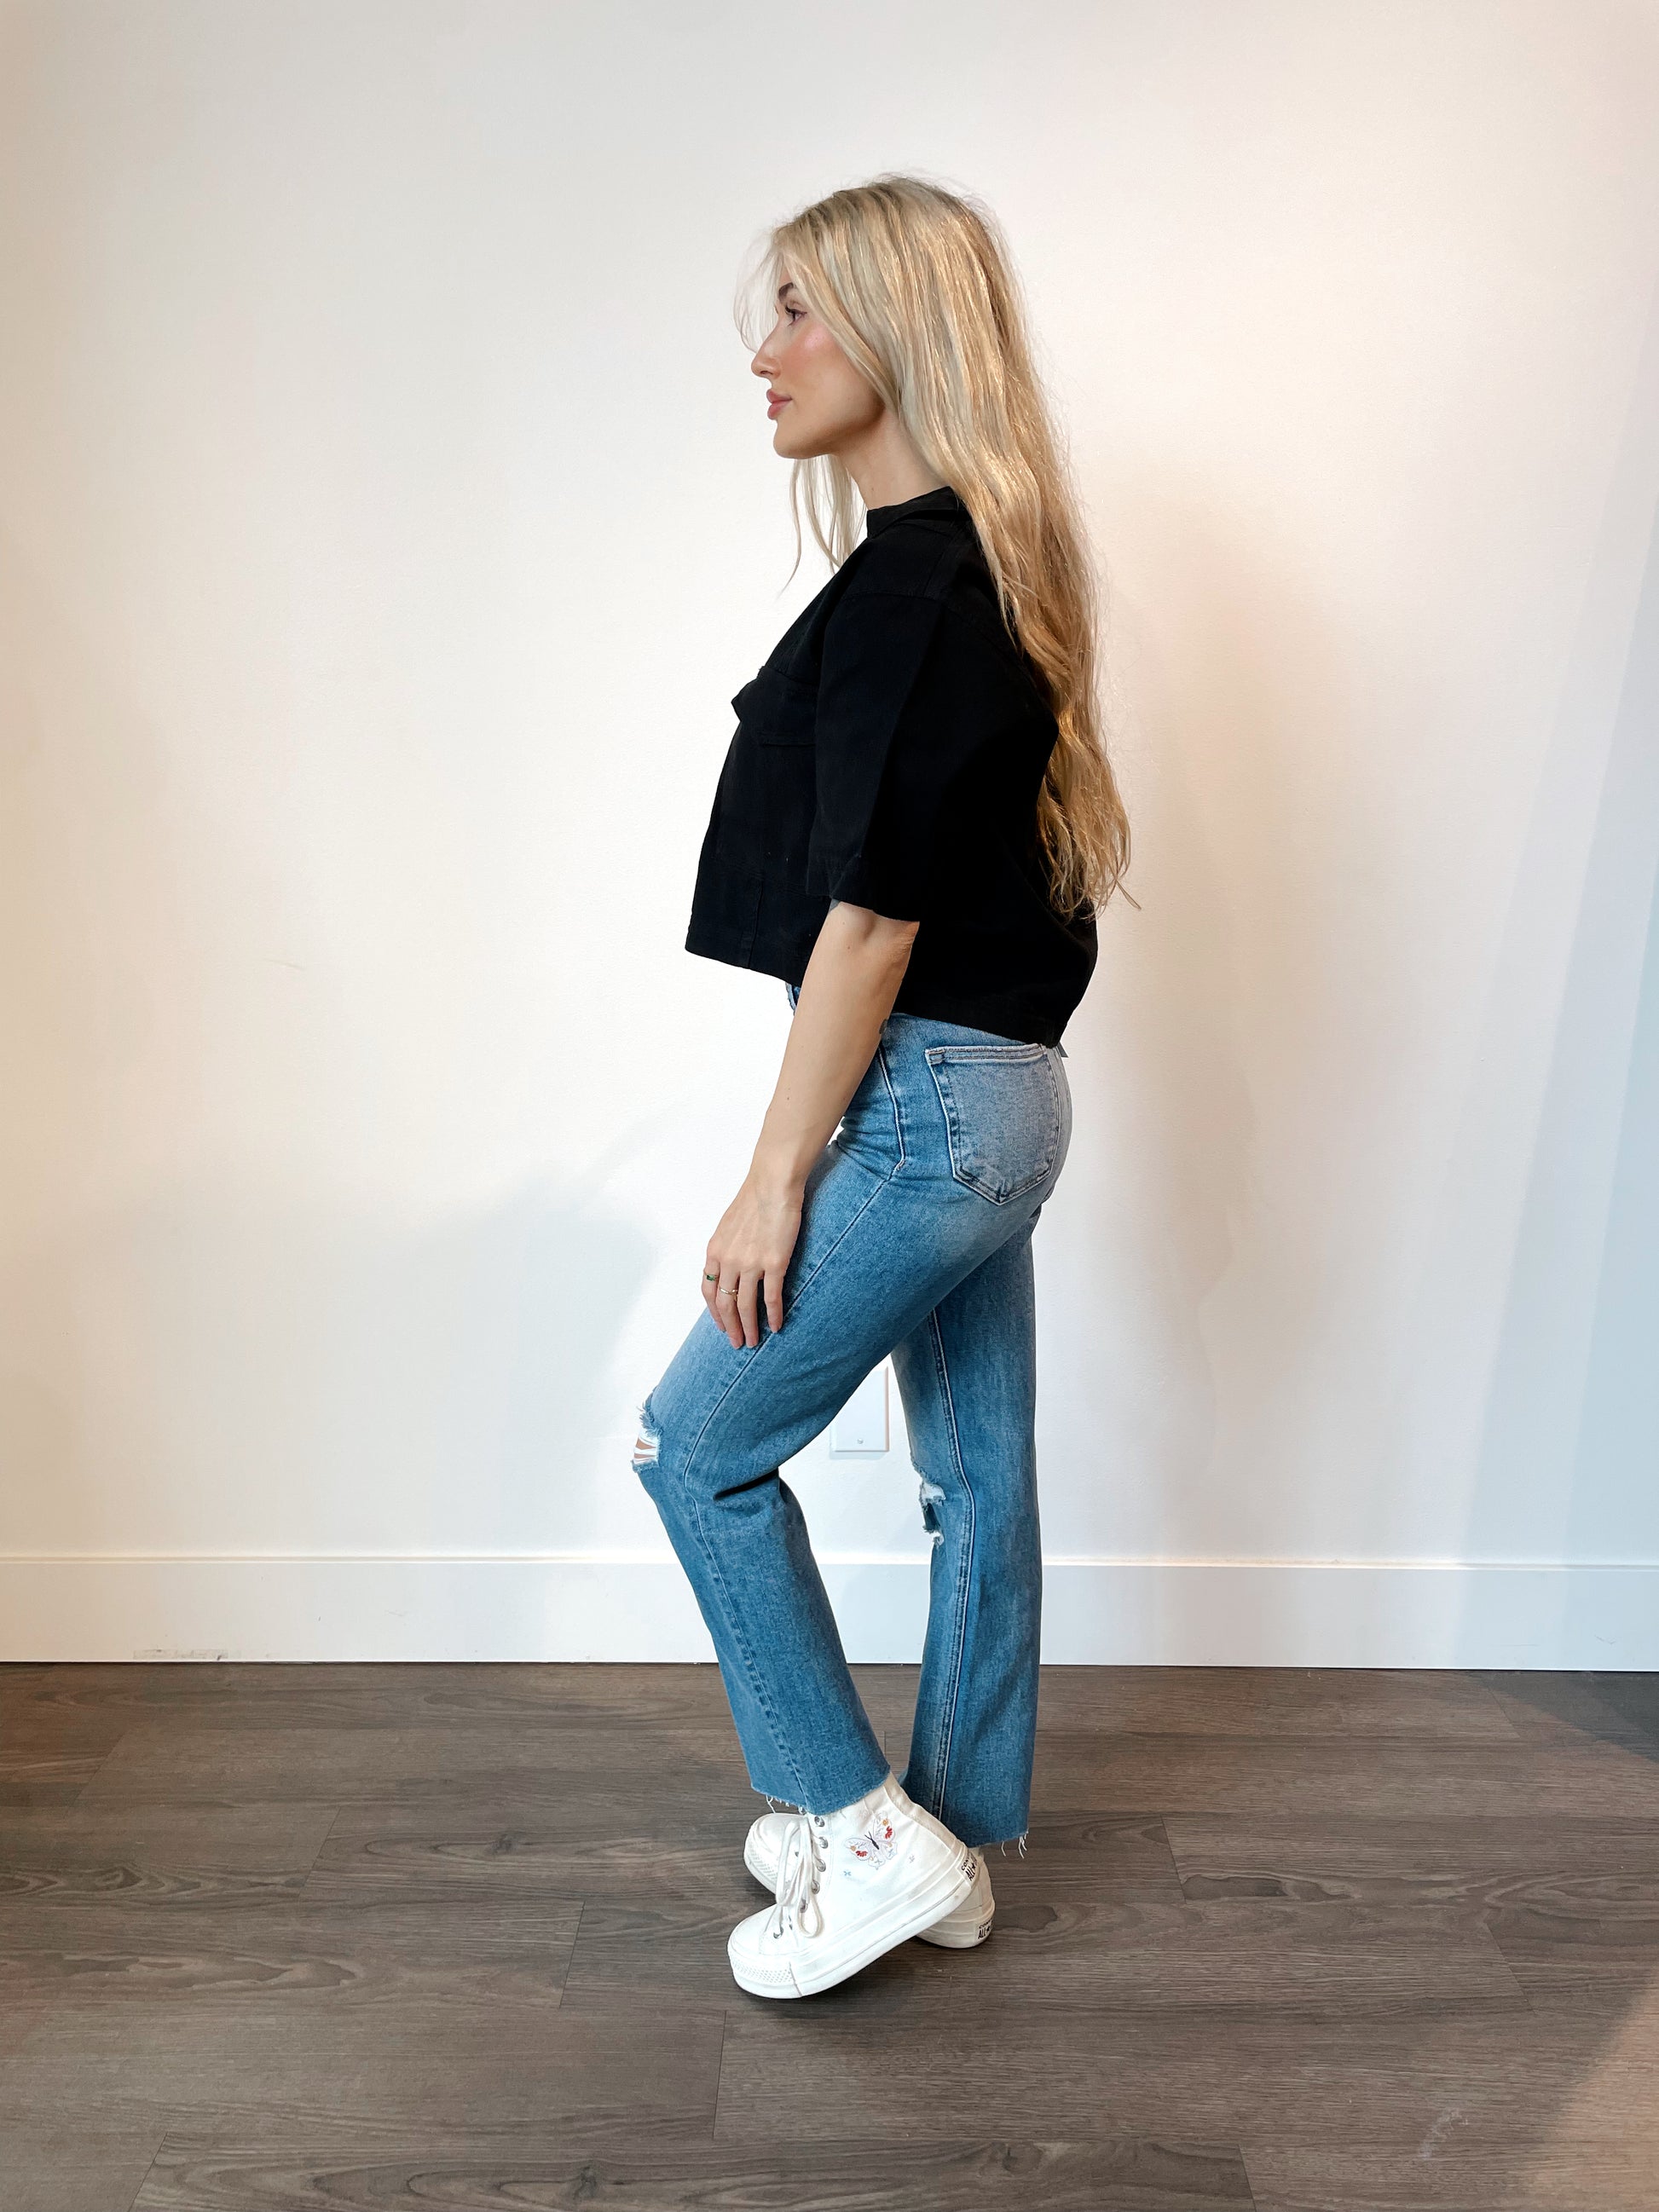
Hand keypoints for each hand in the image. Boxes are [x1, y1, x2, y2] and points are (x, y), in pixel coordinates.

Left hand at [703, 1169, 803, 1348]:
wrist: (773, 1184)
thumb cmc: (753, 1198)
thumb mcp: (729, 1225)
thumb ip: (726, 1247)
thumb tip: (728, 1265)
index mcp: (715, 1251)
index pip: (708, 1290)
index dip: (714, 1312)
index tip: (720, 1325)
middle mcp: (728, 1260)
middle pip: (725, 1303)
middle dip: (729, 1327)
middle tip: (736, 1343)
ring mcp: (750, 1263)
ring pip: (746, 1305)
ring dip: (749, 1327)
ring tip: (753, 1342)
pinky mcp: (774, 1263)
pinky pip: (771, 1297)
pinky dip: (773, 1315)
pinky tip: (777, 1326)